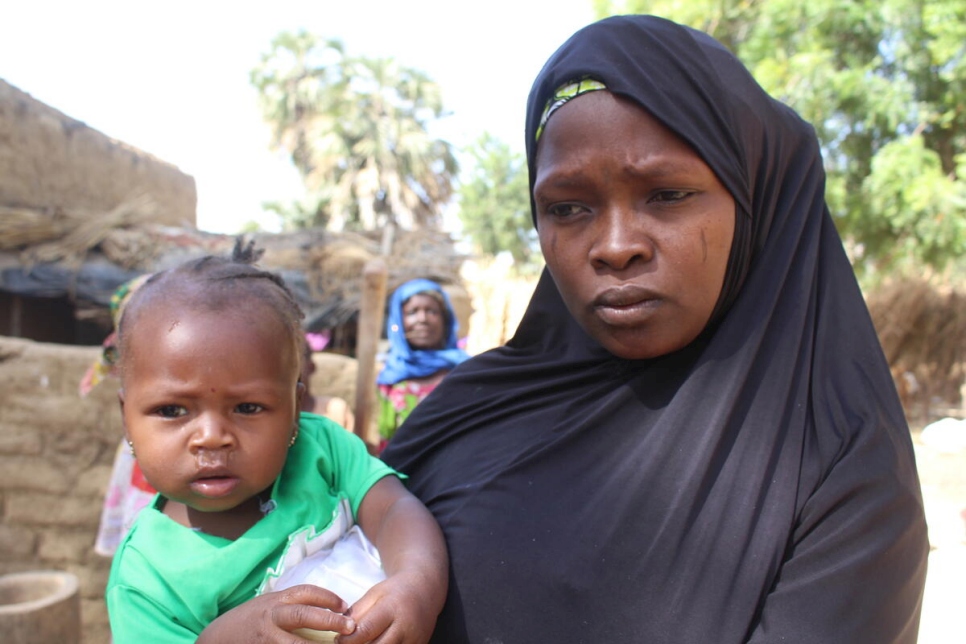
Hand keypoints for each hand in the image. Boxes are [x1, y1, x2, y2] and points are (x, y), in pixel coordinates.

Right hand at [197, 585, 355, 643]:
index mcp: (276, 601)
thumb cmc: (249, 620)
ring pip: (297, 643)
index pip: (306, 592)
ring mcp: (267, 638)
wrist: (216, 640)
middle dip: (330, 620)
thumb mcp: (269, 605)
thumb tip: (328, 608)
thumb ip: (292, 605)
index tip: (345, 606)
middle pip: (304, 615)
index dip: (328, 597)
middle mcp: (271, 617)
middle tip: (351, 626)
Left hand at [336, 572, 438, 643]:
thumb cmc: (395, 592)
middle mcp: (405, 626)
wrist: (425, 591)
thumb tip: (340, 630)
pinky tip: (379, 643)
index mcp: (391, 608)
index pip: (366, 630)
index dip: (348, 639)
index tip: (338, 639)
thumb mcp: (374, 594)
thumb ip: (357, 612)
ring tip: (365, 642)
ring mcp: (414, 640)